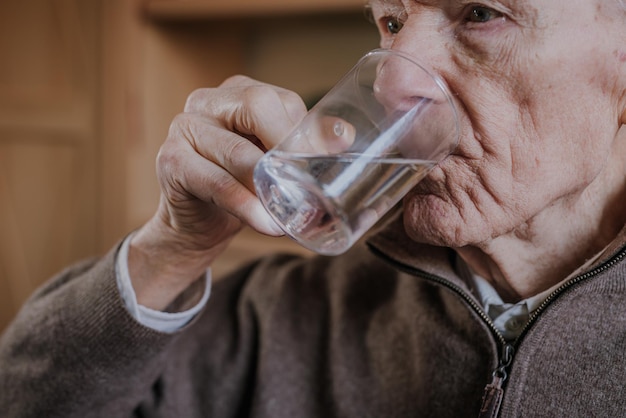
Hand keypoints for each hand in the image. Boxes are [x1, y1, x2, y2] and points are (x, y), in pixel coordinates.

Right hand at [129, 76, 306, 309]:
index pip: (280, 99)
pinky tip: (265, 222)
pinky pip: (216, 183)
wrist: (196, 222)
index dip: (305, 133)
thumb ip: (303, 145)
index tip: (325, 164)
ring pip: (238, 152)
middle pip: (257, 108)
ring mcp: (183, 127)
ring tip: (292, 214)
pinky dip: (245, 205)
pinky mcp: (171, 161)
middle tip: (309, 186)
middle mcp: (207, 101)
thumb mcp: (274, 162)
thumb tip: (344, 135)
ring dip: (270, 187)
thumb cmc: (240, 185)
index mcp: (237, 92)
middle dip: (288, 149)